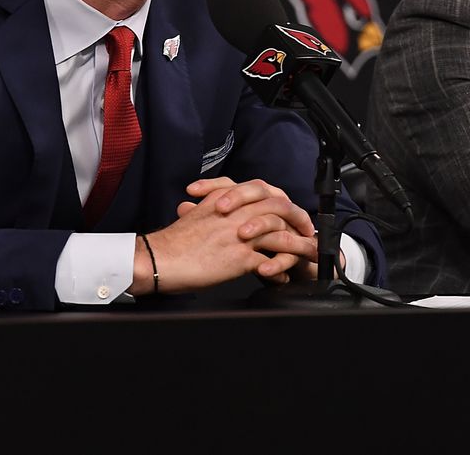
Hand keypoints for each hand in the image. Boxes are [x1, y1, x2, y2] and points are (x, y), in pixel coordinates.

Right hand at [130, 178, 316, 293]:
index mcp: (227, 199)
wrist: (159, 258)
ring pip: (281, 235)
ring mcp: (240, 235)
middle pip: (280, 209)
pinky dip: (280, 270)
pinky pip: (270, 262)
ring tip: (310, 256)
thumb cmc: (175, 241)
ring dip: (300, 247)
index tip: (294, 214)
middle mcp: (237, 213)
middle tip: (309, 232)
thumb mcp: (200, 214)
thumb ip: (220, 212)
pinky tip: (283, 277)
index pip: (266, 192)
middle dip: (300, 220)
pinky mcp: (240, 257)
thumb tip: (232, 218)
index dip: (284, 203)